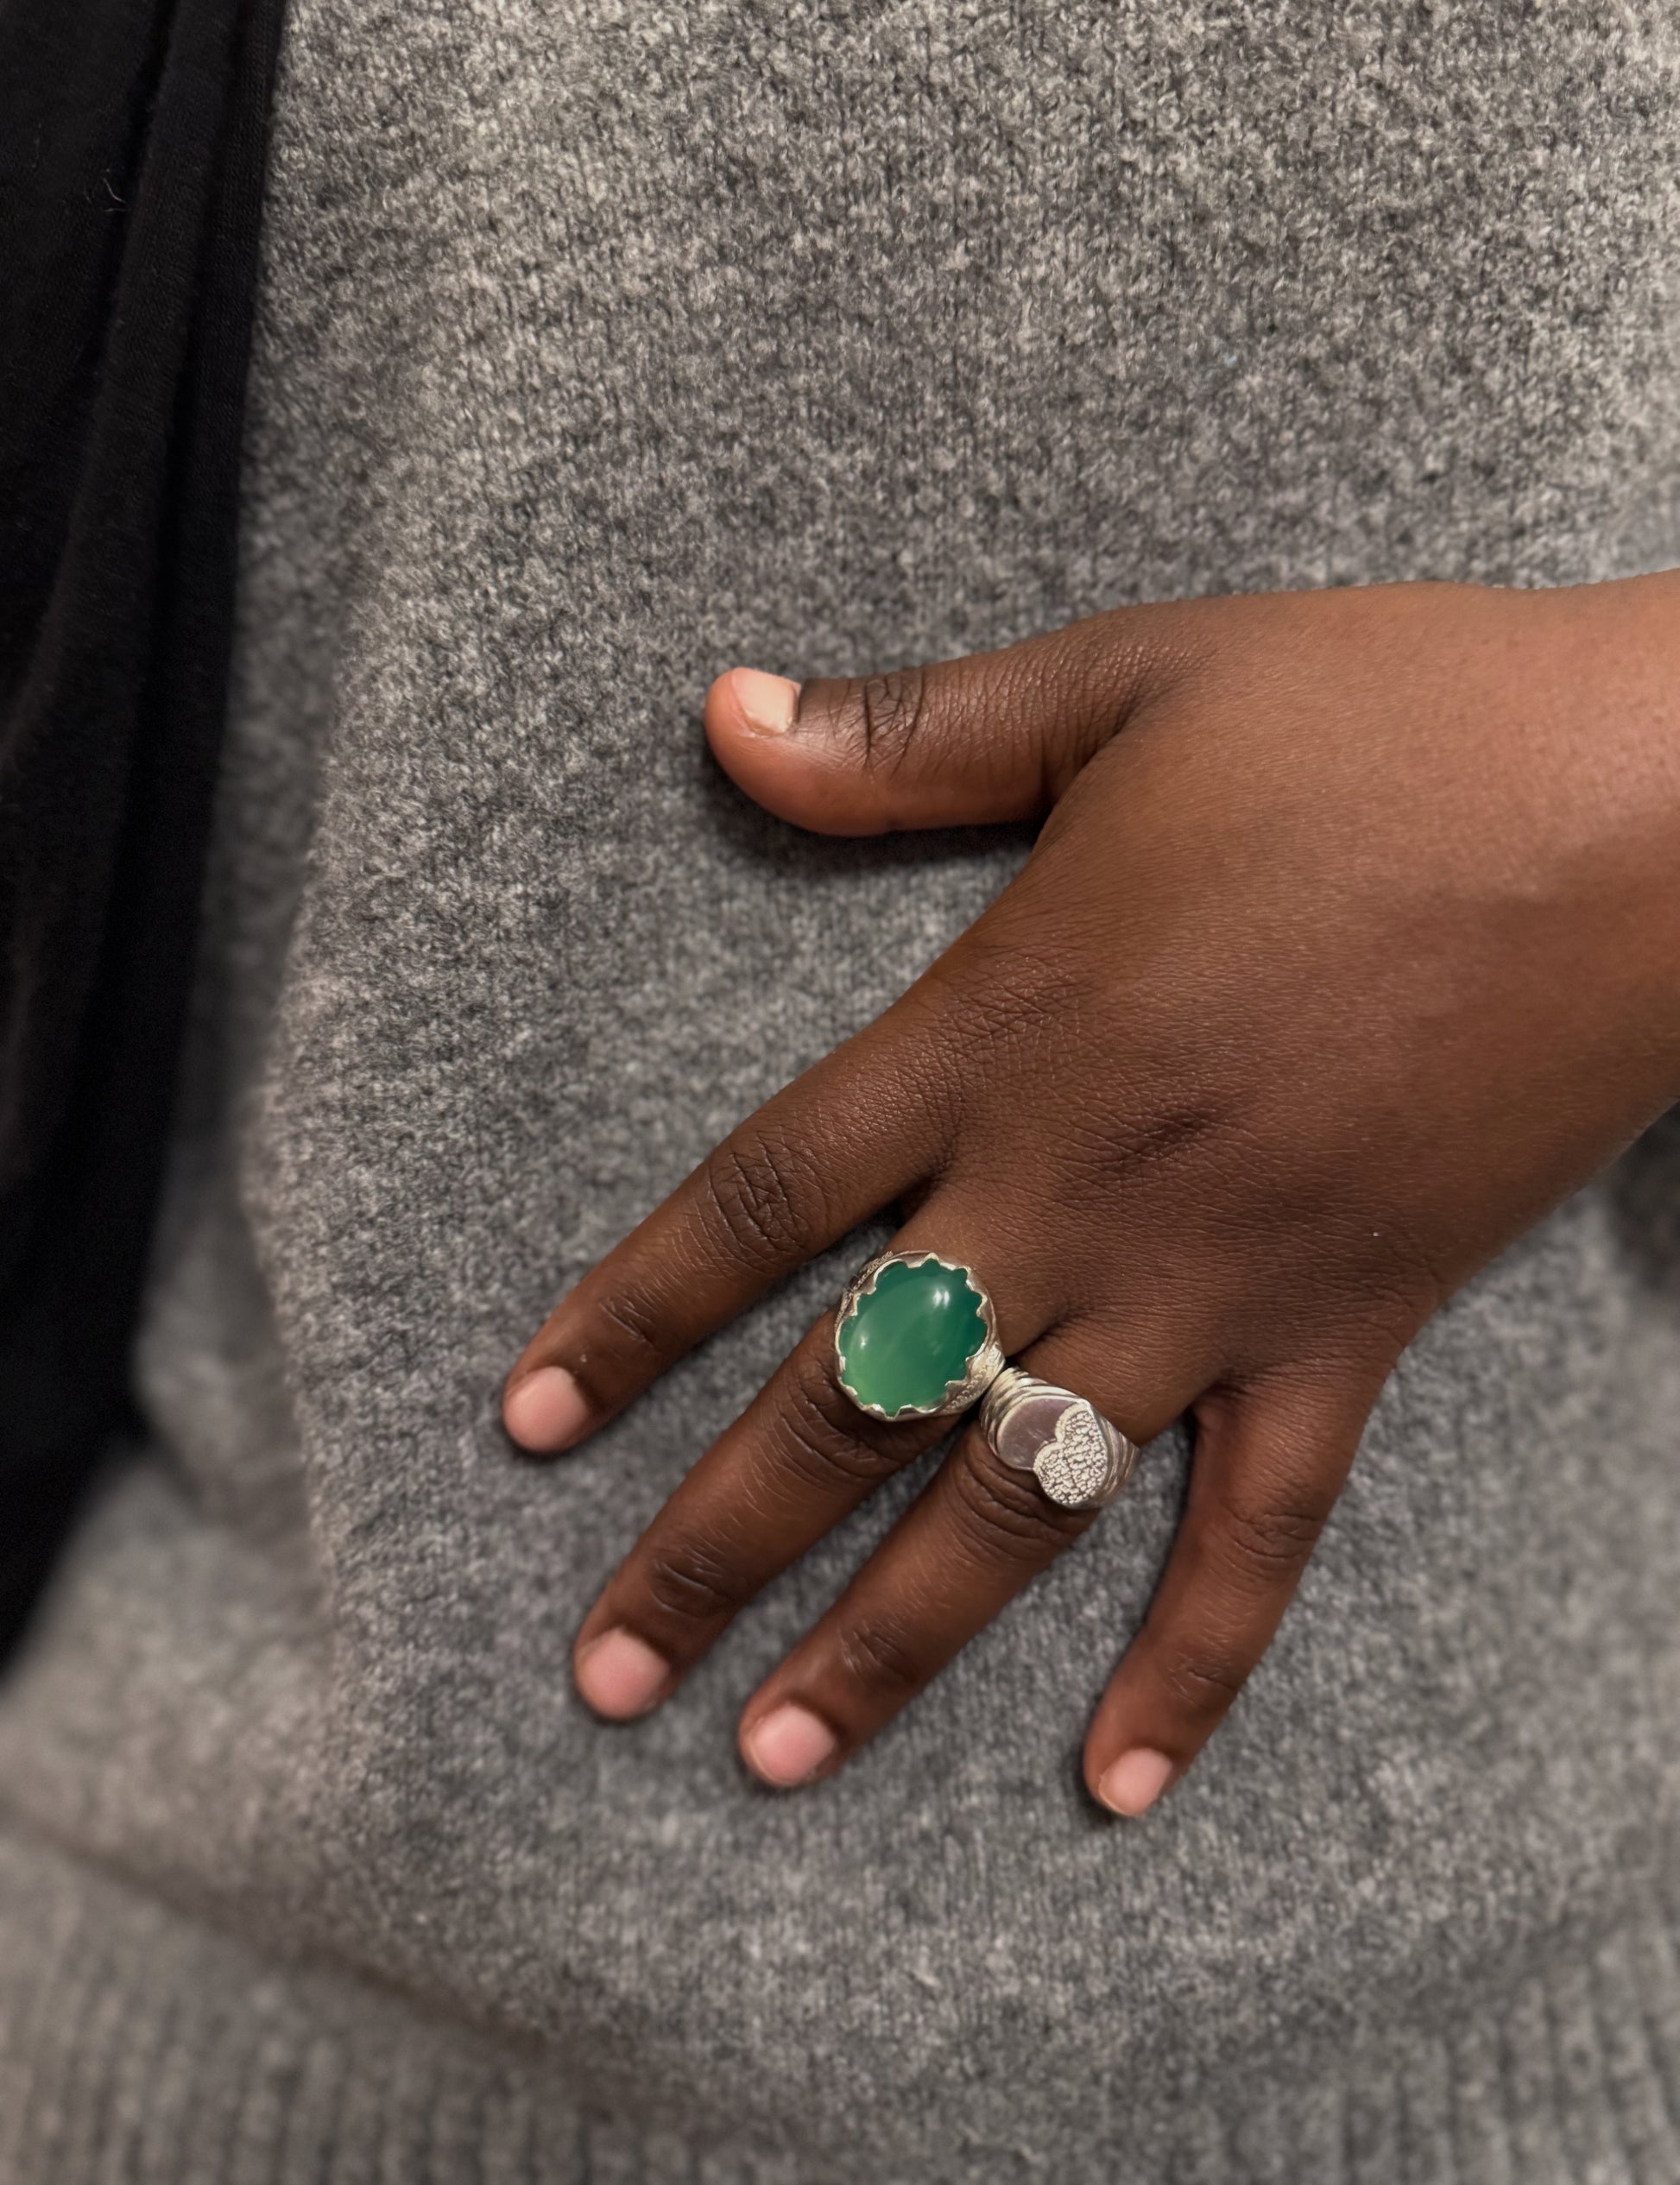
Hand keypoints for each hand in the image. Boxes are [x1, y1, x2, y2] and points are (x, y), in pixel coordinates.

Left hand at [502, 574, 1679, 1812]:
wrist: (1649, 808)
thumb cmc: (1387, 720)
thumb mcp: (1123, 685)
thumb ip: (906, 736)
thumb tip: (716, 714)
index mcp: (1001, 1030)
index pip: (761, 1201)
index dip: (632, 1312)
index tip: (526, 1423)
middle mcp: (1079, 1188)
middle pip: (854, 1395)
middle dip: (716, 1542)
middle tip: (603, 1673)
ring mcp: (1219, 1282)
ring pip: (1017, 1500)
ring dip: (889, 1637)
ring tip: (773, 1752)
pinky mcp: (1354, 1331)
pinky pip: (1257, 1534)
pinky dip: (1193, 1664)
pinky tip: (1119, 1785)